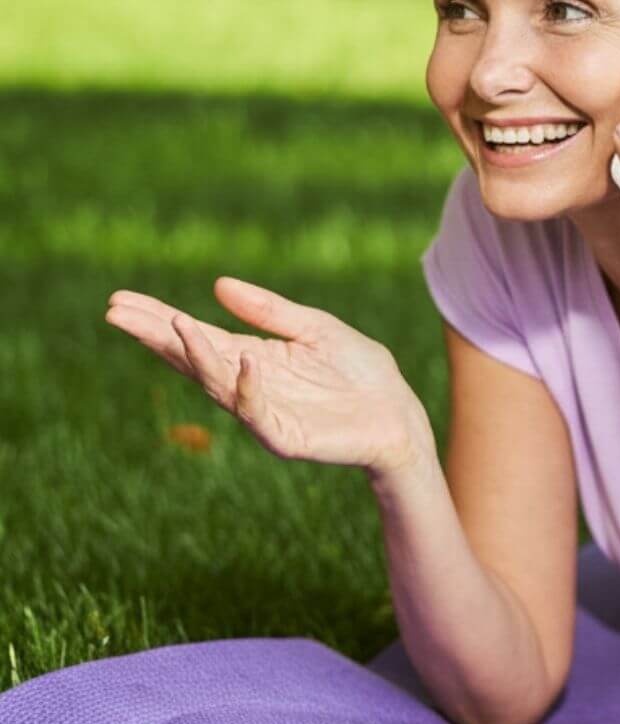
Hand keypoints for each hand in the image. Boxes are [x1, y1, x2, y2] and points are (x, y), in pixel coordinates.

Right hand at [105, 277, 435, 477]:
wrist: (399, 414)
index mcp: (251, 357)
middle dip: (155, 336)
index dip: (159, 319)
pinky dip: (249, 389)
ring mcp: (264, 414)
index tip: (120, 300)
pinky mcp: (287, 438)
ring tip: (173, 323)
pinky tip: (243, 362)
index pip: (196, 336)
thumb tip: (216, 285)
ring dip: (196, 355)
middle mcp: (249, 385)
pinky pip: (260, 415)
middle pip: (192, 359)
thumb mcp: (314, 328)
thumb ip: (269, 310)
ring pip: (219, 385)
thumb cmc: (359, 372)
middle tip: (115, 313)